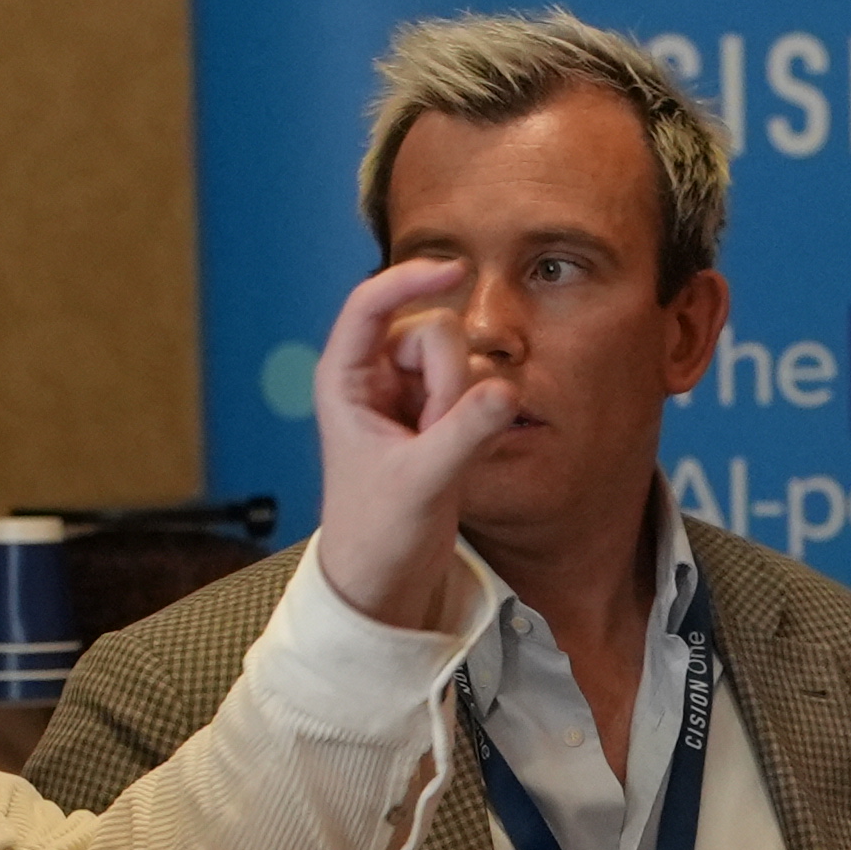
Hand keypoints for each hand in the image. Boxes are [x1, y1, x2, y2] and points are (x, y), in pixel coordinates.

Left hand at [310, 258, 517, 629]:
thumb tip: (506, 389)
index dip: (410, 279)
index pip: (371, 304)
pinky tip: (461, 454)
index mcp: (344, 378)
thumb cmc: (377, 532)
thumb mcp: (422, 482)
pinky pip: (476, 387)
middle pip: (434, 332)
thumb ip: (465, 432)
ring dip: (464, 402)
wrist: (386, 577)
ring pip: (461, 359)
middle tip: (437, 438)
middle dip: (449, 380)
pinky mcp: (438, 414)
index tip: (456, 272)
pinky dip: (479, 414)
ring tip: (441, 455)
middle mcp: (376, 376)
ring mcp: (409, 394)